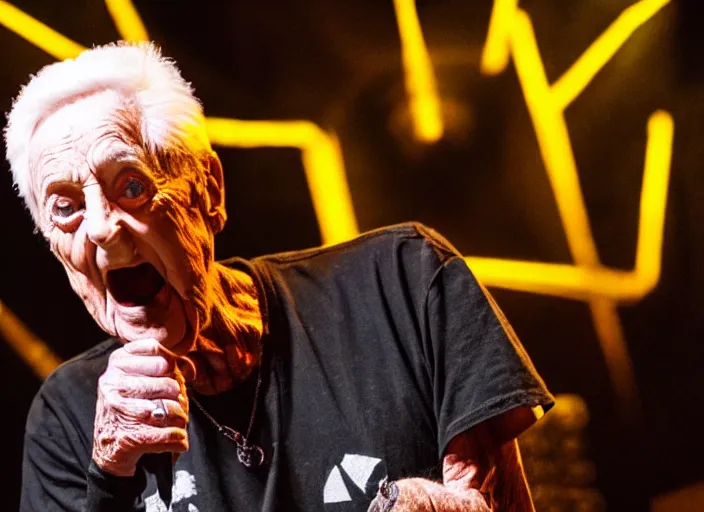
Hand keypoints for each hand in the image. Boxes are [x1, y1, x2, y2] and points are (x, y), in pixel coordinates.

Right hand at [92, 339, 189, 475]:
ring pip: (172, 409)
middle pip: (171, 385)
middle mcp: (114, 383)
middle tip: (172, 407)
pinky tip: (175, 439)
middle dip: (179, 399)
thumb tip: (190, 368)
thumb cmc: (130, 407)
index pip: (164, 359)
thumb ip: (164, 365)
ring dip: (180, 419)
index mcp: (118, 362)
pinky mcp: (127, 437)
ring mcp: (118, 409)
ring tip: (172, 422)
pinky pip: (170, 434)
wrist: (107, 447)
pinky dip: (178, 439)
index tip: (169, 382)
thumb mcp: (140, 377)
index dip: (175, 373)